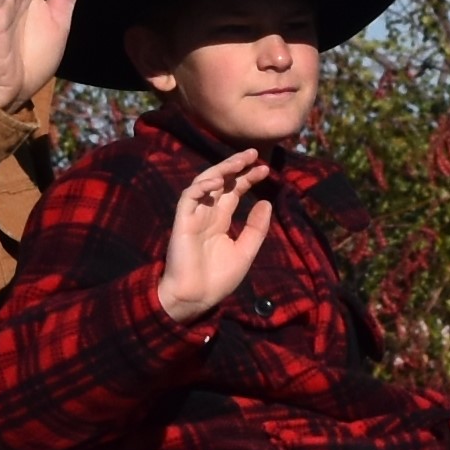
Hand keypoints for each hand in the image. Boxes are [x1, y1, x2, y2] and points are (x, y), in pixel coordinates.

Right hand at [153, 150, 274, 326]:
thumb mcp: (246, 250)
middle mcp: (207, 214)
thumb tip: (267, 202)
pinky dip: (202, 187)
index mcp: (221, 220)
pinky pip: (189, 197)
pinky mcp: (182, 221)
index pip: (234, 192)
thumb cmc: (219, 278)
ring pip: (205, 183)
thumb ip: (256, 228)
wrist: (197, 296)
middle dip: (236, 166)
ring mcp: (194, 216)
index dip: (248, 179)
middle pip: (221, 182)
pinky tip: (218, 180)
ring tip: (239, 161)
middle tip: (254, 153)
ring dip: (221, 170)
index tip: (266, 169)